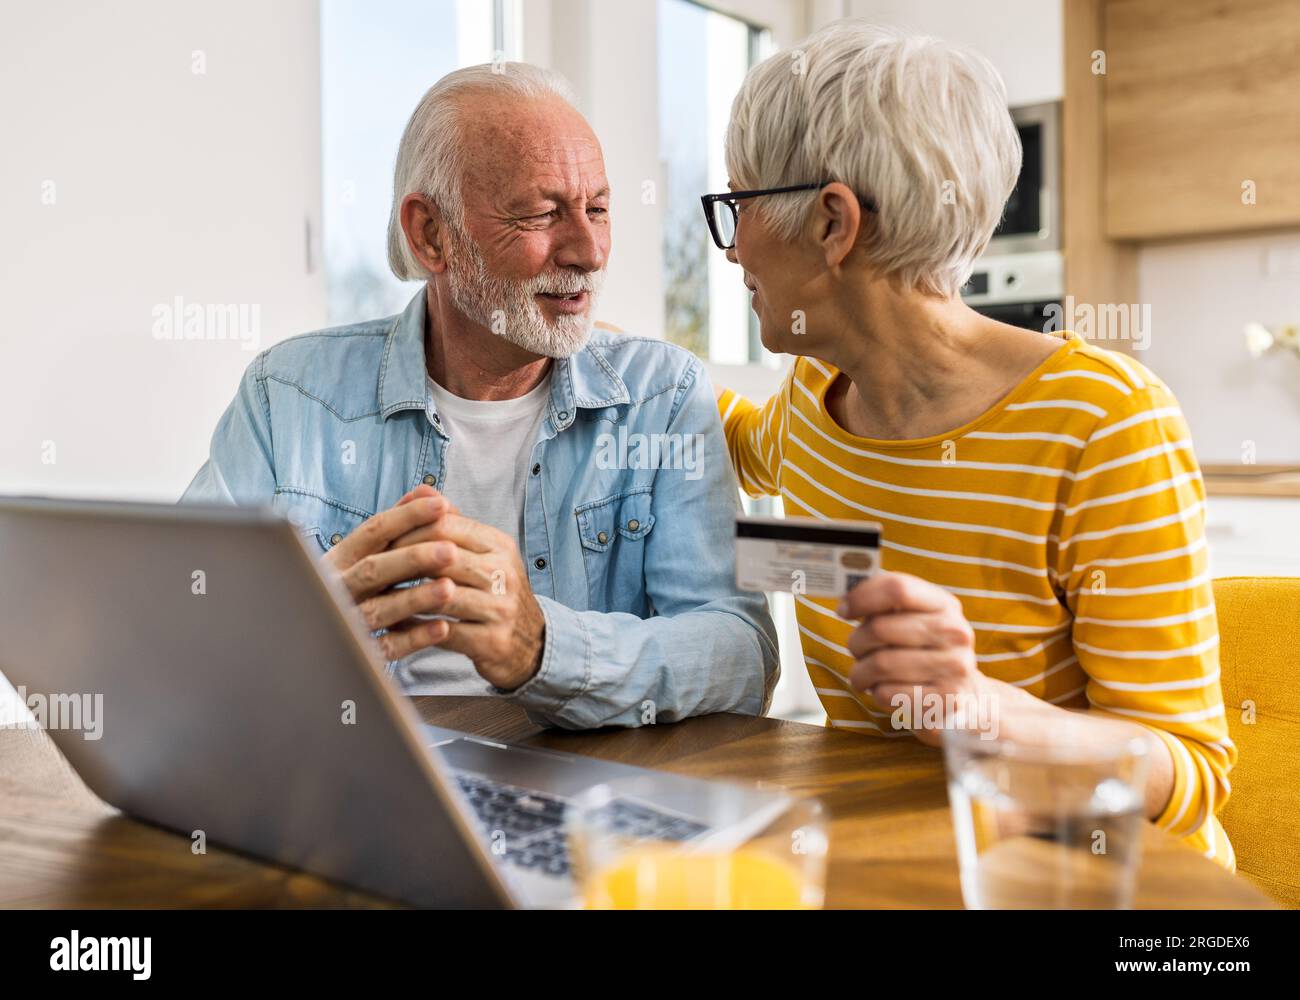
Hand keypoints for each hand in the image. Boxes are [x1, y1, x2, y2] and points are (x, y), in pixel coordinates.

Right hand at [321, 486, 456, 655]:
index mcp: (341, 558)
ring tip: (449, 589)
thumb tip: (427, 491)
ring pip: (381, 609)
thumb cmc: (349, 584)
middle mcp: (339, 588)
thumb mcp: (364, 552)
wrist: (302, 639)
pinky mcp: (360, 652)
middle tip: (451, 550)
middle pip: (375, 570)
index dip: (407, 517)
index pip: (373, 531)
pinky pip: (387, 647)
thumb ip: (397, 524)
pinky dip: (414, 638)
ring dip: (416, 598)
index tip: (442, 505)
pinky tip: (441, 629)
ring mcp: (347, 621)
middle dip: (413, 558)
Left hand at [377, 508, 545, 691]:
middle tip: (372, 567)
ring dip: (404, 595)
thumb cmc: (495, 592)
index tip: (381, 540)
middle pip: (442, 556)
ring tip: (377, 595)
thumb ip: (452, 523)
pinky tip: (394, 624)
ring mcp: (501, 608)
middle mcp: (504, 572)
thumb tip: (422, 490)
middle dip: (402, 561)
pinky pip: (443, 632)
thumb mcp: (483, 553)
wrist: (530, 642)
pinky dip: (414, 628)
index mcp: (499, 545)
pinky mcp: (492, 641)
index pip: (445, 525)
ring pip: (441, 594)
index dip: (408, 530)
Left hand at [839, 571, 995, 746]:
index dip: (861, 597)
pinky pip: (887, 693)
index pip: (898, 588)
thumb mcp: (914, 619)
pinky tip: (884, 690)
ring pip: (880, 664)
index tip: (843, 610)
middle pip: (880, 628)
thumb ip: (886, 604)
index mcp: (945, 604)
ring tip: (864, 674)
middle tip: (856, 649)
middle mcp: (955, 633)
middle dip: (856, 641)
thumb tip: (846, 598)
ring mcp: (954, 668)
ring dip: (860, 671)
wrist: (966, 695)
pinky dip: (875, 693)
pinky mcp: (946, 702)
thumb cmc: (925, 651)